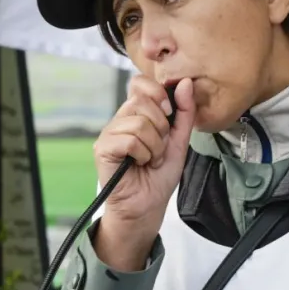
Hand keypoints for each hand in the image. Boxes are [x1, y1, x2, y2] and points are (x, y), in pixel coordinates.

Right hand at [92, 76, 195, 269]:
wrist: (148, 206)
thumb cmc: (159, 176)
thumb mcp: (179, 140)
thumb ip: (184, 112)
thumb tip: (186, 82)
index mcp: (136, 114)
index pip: (140, 83)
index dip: (157, 93)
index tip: (169, 114)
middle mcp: (120, 119)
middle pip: (142, 102)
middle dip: (161, 128)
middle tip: (158, 148)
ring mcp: (109, 133)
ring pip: (138, 123)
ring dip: (153, 146)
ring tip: (149, 159)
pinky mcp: (102, 148)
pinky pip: (129, 140)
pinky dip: (142, 154)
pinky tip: (138, 164)